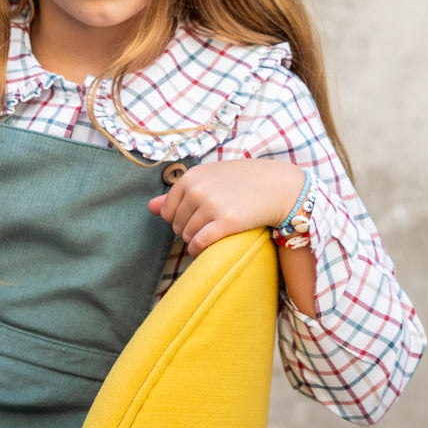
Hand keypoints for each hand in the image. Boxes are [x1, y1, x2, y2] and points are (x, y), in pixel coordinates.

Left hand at [148, 158, 304, 256]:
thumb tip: (150, 208)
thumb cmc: (243, 182)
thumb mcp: (209, 179)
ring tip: (212, 234)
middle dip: (188, 230)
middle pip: (176, 225)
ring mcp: (211, 206)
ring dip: (196, 240)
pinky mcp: (226, 222)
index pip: (167, 211)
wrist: (278, 187)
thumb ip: (178, 193)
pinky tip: (209, 247)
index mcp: (191, 177)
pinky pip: (198, 244)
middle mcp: (198, 190)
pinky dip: (199, 250)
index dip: (180, 219)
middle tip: (209, 226)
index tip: (197, 219)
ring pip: (187, 236)